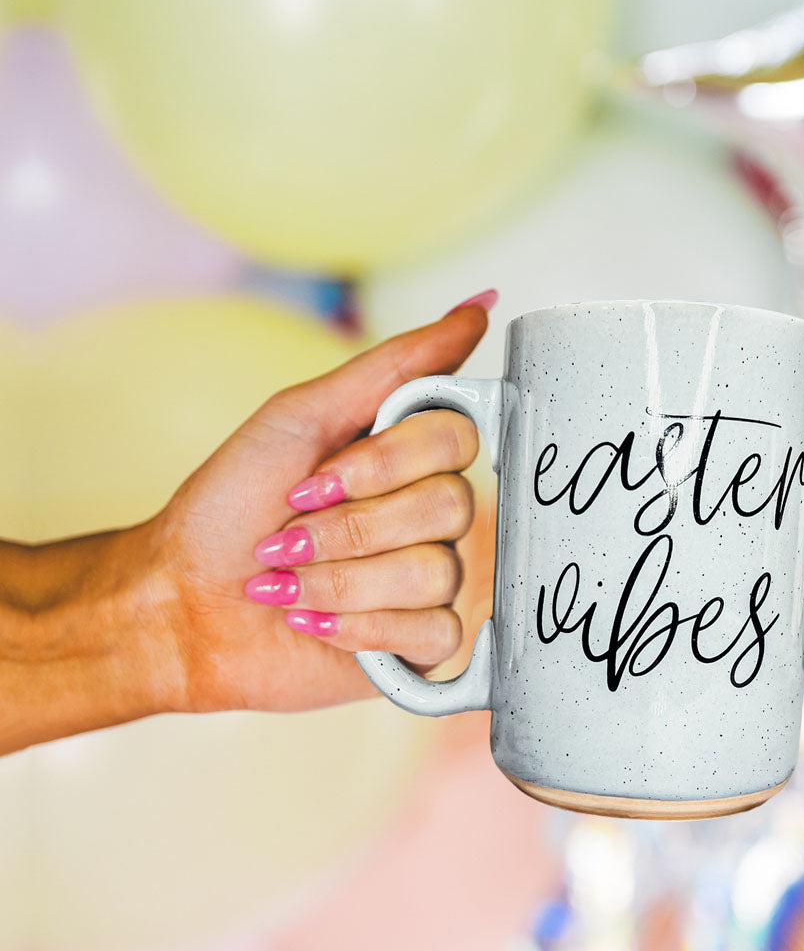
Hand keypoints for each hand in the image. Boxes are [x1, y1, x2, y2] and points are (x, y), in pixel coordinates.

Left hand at [150, 295, 493, 713]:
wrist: (179, 600)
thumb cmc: (230, 505)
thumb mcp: (300, 417)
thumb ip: (395, 366)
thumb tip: (476, 308)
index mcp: (408, 457)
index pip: (457, 439)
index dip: (384, 464)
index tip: (314, 478)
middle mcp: (430, 515)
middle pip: (451, 506)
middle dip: (350, 526)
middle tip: (290, 535)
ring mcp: (431, 579)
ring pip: (438, 572)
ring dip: (342, 580)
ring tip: (290, 585)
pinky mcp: (420, 642)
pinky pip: (435, 632)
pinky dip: (362, 628)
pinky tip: (316, 624)